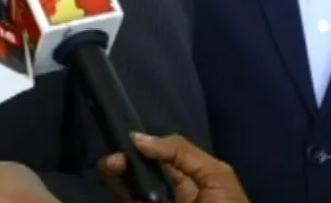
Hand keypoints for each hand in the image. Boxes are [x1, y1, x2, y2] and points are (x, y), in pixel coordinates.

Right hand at [102, 134, 249, 202]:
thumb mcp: (216, 175)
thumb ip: (182, 152)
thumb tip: (138, 138)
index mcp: (190, 181)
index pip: (162, 155)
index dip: (146, 143)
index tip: (131, 135)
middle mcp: (168, 193)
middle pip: (139, 169)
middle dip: (126, 155)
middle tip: (119, 154)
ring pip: (125, 185)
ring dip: (114, 169)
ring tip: (113, 163)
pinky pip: (125, 199)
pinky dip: (116, 186)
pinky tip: (114, 173)